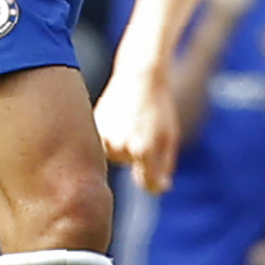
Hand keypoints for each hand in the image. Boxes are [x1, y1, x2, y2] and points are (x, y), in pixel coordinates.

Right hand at [95, 62, 182, 193]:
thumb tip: (159, 188)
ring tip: (132, 122)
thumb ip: (164, 167)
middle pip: (130, 167)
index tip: (160, 179)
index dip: (155, 182)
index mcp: (142, 150)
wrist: (140, 76)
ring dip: (123, 145)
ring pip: (115, 155)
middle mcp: (120, 147)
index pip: (147, 183)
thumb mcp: (169, 137)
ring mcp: (104, 137)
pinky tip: (121, 117)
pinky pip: (104, 142)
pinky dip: (112, 134)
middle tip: (146, 130)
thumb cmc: (159, 106)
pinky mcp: (94, 126)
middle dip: (138, 155)